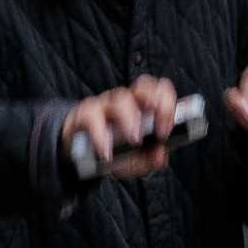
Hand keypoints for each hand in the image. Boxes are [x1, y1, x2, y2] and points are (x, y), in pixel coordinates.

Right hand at [61, 75, 187, 180]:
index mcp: (141, 108)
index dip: (167, 103)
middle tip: (156, 130)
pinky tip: (106, 152)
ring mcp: (104, 105)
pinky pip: (92, 118)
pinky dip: (101, 136)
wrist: (80, 158)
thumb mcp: (134, 160)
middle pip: (143, 87)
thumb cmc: (112, 152)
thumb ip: (149, 159)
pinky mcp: (84, 114)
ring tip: (134, 141)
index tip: (167, 128)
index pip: (159, 91)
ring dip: (130, 120)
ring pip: (120, 100)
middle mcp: (125, 102)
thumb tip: (161, 155)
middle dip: (154, 103)